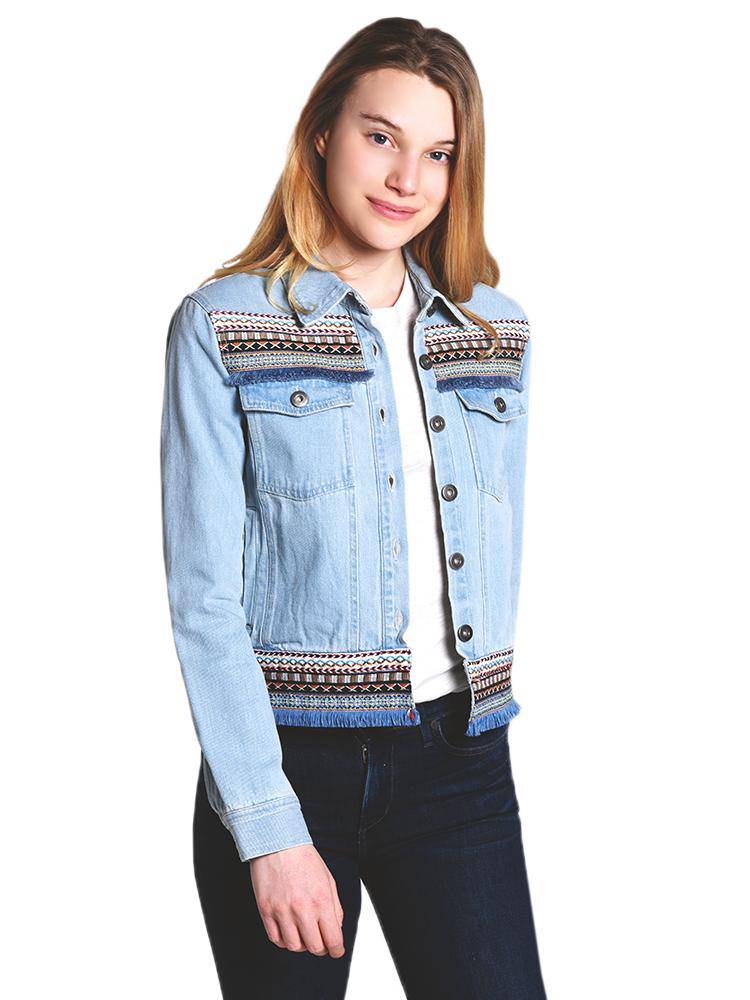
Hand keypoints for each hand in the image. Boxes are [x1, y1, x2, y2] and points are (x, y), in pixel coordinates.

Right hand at [250, 843, 345, 957]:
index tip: (336, 950)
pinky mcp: (266, 910)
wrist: (277, 842)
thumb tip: (335, 929)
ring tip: (303, 933)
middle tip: (320, 942)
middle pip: (315, 947)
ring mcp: (282, 911)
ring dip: (301, 944)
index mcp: (321, 900)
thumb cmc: (304, 858)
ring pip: (294, 946)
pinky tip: (288, 930)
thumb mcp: (328, 879)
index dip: (337, 949)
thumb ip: (335, 907)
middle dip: (321, 948)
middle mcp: (302, 909)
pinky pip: (275, 939)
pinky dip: (284, 940)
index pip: (333, 939)